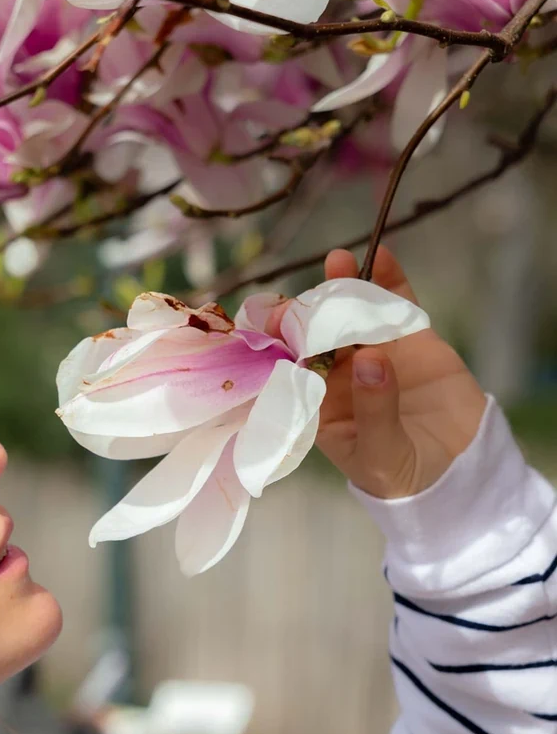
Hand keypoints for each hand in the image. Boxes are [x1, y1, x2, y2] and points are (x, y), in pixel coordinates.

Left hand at [267, 247, 488, 499]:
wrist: (459, 473)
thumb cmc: (402, 476)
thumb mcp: (381, 453)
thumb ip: (375, 408)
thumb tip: (369, 358)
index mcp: (318, 406)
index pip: (291, 369)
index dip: (280, 346)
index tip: (273, 327)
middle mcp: (339, 376)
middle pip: (317, 336)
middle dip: (308, 312)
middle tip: (304, 298)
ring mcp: (375, 355)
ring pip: (354, 315)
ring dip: (344, 288)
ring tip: (338, 260)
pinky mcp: (412, 343)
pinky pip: (396, 307)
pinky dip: (388, 282)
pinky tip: (379, 257)